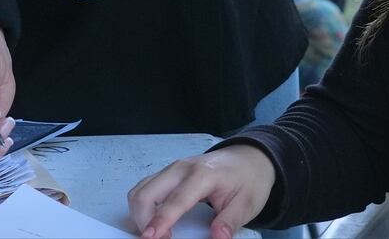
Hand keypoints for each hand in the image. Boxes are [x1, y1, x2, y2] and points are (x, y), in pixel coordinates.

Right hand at [128, 146, 277, 238]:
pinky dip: (142, 206)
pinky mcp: (167, 173)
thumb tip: (218, 238)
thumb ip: (230, 222)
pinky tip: (153, 220)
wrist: (248, 158)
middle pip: (147, 193)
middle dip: (143, 220)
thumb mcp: (246, 204)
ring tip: (156, 233)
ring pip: (140, 190)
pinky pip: (145, 188)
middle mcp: (181, 168)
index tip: (150, 238)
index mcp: (202, 175)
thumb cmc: (247, 180)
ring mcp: (172, 169)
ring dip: (140, 214)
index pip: (176, 200)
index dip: (161, 220)